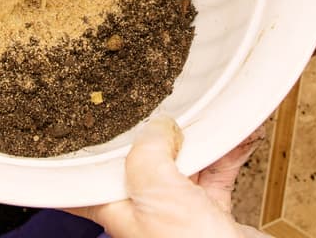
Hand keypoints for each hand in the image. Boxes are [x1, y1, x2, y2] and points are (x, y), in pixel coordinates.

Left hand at [68, 118, 265, 237]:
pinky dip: (228, 151)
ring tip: (210, 107)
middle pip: (141, 159)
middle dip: (156, 130)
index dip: (81, 153)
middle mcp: (144, 210)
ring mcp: (178, 212)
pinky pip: (216, 172)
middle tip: (165, 102)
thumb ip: (149, 154)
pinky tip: (239, 132)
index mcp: (118, 208)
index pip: (86, 180)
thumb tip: (156, 128)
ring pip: (182, 161)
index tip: (77, 124)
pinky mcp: (210, 213)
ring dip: (200, 135)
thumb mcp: (158, 195)